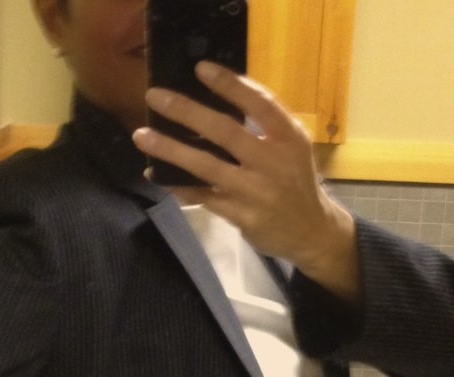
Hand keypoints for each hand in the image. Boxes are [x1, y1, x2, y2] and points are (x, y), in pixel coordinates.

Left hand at [132, 62, 359, 304]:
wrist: (311, 231)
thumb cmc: (294, 181)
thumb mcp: (292, 146)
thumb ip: (264, 125)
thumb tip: (215, 100)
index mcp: (289, 137)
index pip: (259, 103)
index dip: (230, 85)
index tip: (200, 69)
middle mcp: (273, 162)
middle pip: (225, 131)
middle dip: (186, 112)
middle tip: (154, 97)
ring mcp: (256, 192)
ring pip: (207, 166)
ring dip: (171, 150)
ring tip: (142, 136)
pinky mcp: (242, 217)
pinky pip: (204, 197)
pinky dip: (178, 186)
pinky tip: (157, 175)